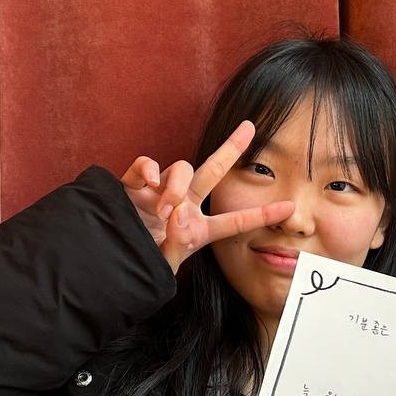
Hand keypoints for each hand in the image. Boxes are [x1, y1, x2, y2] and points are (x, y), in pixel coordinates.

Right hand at [119, 120, 294, 274]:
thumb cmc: (139, 269)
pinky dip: (149, 168)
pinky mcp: (133, 187)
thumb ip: (177, 242)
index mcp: (197, 230)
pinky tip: (149, 182)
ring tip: (166, 209)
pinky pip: (146, 164)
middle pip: (212, 172)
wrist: (106, 265)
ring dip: (177, 185)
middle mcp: (182, 205)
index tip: (289, 207)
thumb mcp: (164, 266)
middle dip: (231, 148)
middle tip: (250, 127)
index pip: (234, 222)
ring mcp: (158, 193)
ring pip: (181, 169)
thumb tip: (180, 212)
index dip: (260, 215)